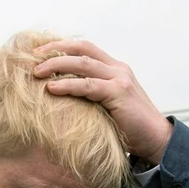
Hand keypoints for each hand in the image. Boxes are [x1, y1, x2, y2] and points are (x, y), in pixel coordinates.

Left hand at [33, 40, 171, 164]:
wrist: (155, 140)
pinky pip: (88, 85)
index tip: (40, 52)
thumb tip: (61, 97)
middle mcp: (118, 69)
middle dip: (55, 50)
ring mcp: (119, 80)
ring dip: (57, 65)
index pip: (85, 49)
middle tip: (33, 57)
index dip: (62, 47)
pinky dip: (68, 85)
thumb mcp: (106, 106)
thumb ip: (90, 96)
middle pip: (82, 50)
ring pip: (83, 64)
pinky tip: (52, 88)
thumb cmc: (129, 128)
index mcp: (114, 69)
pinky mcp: (119, 94)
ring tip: (37, 71)